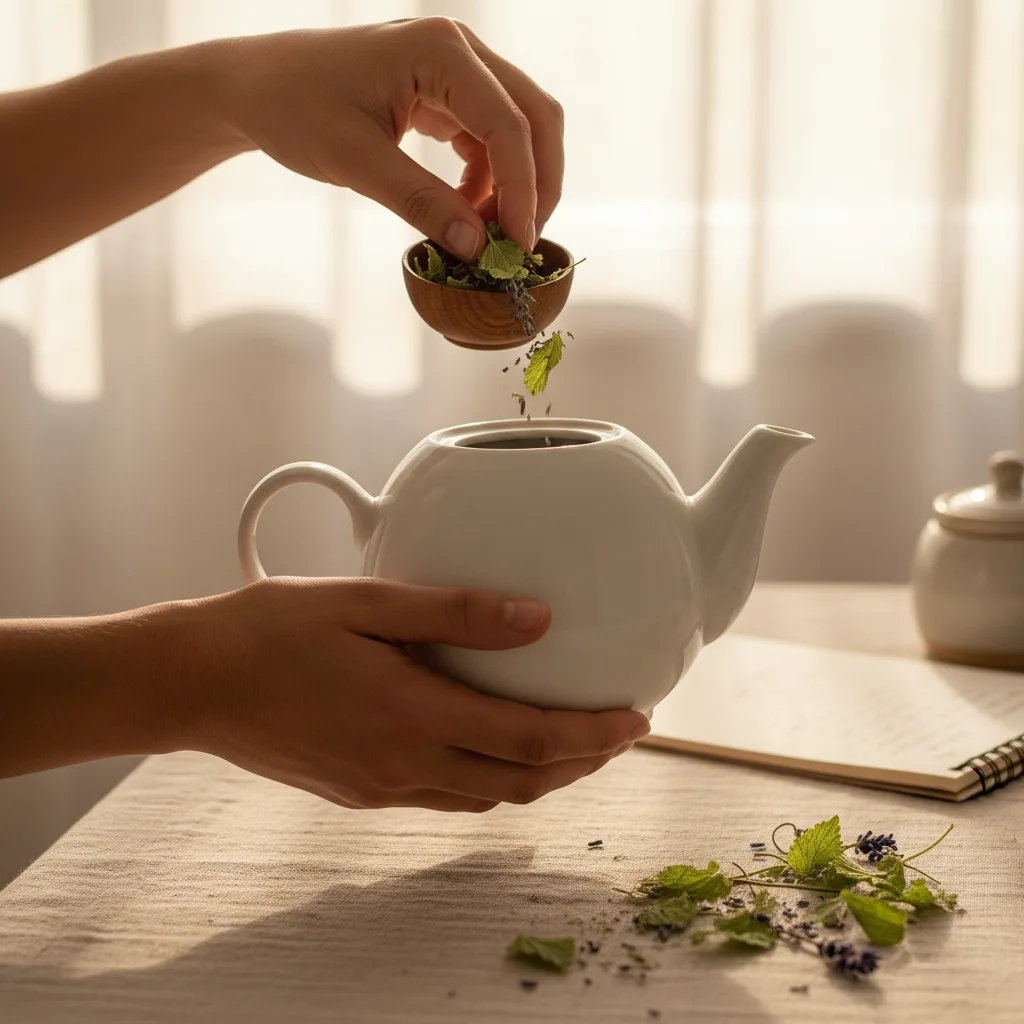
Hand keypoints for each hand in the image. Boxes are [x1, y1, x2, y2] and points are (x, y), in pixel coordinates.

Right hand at [164, 577, 648, 811]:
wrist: (194, 683)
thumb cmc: (273, 632)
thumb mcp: (368, 604)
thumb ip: (458, 613)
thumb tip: (538, 619)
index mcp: (412, 718)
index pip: (529, 740)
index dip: (593, 736)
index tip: (638, 720)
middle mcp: (404, 766)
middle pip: (519, 784)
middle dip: (582, 765)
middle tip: (620, 735)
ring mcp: (380, 787)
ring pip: (485, 799)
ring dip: (539, 777)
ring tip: (573, 744)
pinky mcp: (359, 791)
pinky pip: (445, 798)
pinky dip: (489, 781)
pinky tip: (493, 750)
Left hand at [209, 18, 563, 256]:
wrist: (256, 87)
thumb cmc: (294, 110)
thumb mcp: (354, 162)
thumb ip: (420, 203)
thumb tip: (477, 248)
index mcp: (439, 50)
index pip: (508, 124)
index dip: (523, 190)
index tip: (516, 247)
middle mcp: (459, 49)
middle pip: (535, 117)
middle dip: (537, 184)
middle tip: (520, 244)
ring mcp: (456, 68)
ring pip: (519, 127)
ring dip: (516, 183)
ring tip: (489, 235)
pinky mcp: (446, 91)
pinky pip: (490, 136)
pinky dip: (491, 178)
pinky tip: (467, 210)